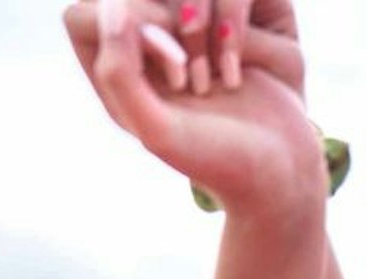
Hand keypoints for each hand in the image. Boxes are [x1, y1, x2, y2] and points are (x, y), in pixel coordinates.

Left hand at [64, 0, 320, 219]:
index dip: (121, 27)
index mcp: (112, 84)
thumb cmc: (219, 160)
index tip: (170, 72)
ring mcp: (178, 47)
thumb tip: (111, 7)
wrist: (281, 172)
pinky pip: (207, 4)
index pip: (85, 18)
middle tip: (192, 77)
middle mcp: (140, 61)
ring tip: (210, 79)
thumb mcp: (159, 130)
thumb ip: (119, 73)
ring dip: (194, 30)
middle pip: (124, 0)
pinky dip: (222, 31)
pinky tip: (233, 72)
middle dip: (161, 26)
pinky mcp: (214, 41)